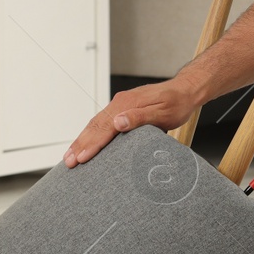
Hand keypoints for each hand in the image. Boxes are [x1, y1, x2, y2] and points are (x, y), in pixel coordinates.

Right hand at [65, 78, 199, 166]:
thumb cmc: (177, 104)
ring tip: (70, 155)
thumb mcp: (163, 112)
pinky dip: (90, 133)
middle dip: (79, 145)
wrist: (185, 90)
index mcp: (127, 104)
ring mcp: (119, 104)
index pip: (104, 128)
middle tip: (68, 162)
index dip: (91, 144)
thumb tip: (118, 122)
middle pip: (94, 126)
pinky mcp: (122, 108)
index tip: (81, 158)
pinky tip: (86, 142)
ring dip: (81, 140)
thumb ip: (140, 118)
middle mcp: (119, 103)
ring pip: (95, 123)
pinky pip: (101, 122)